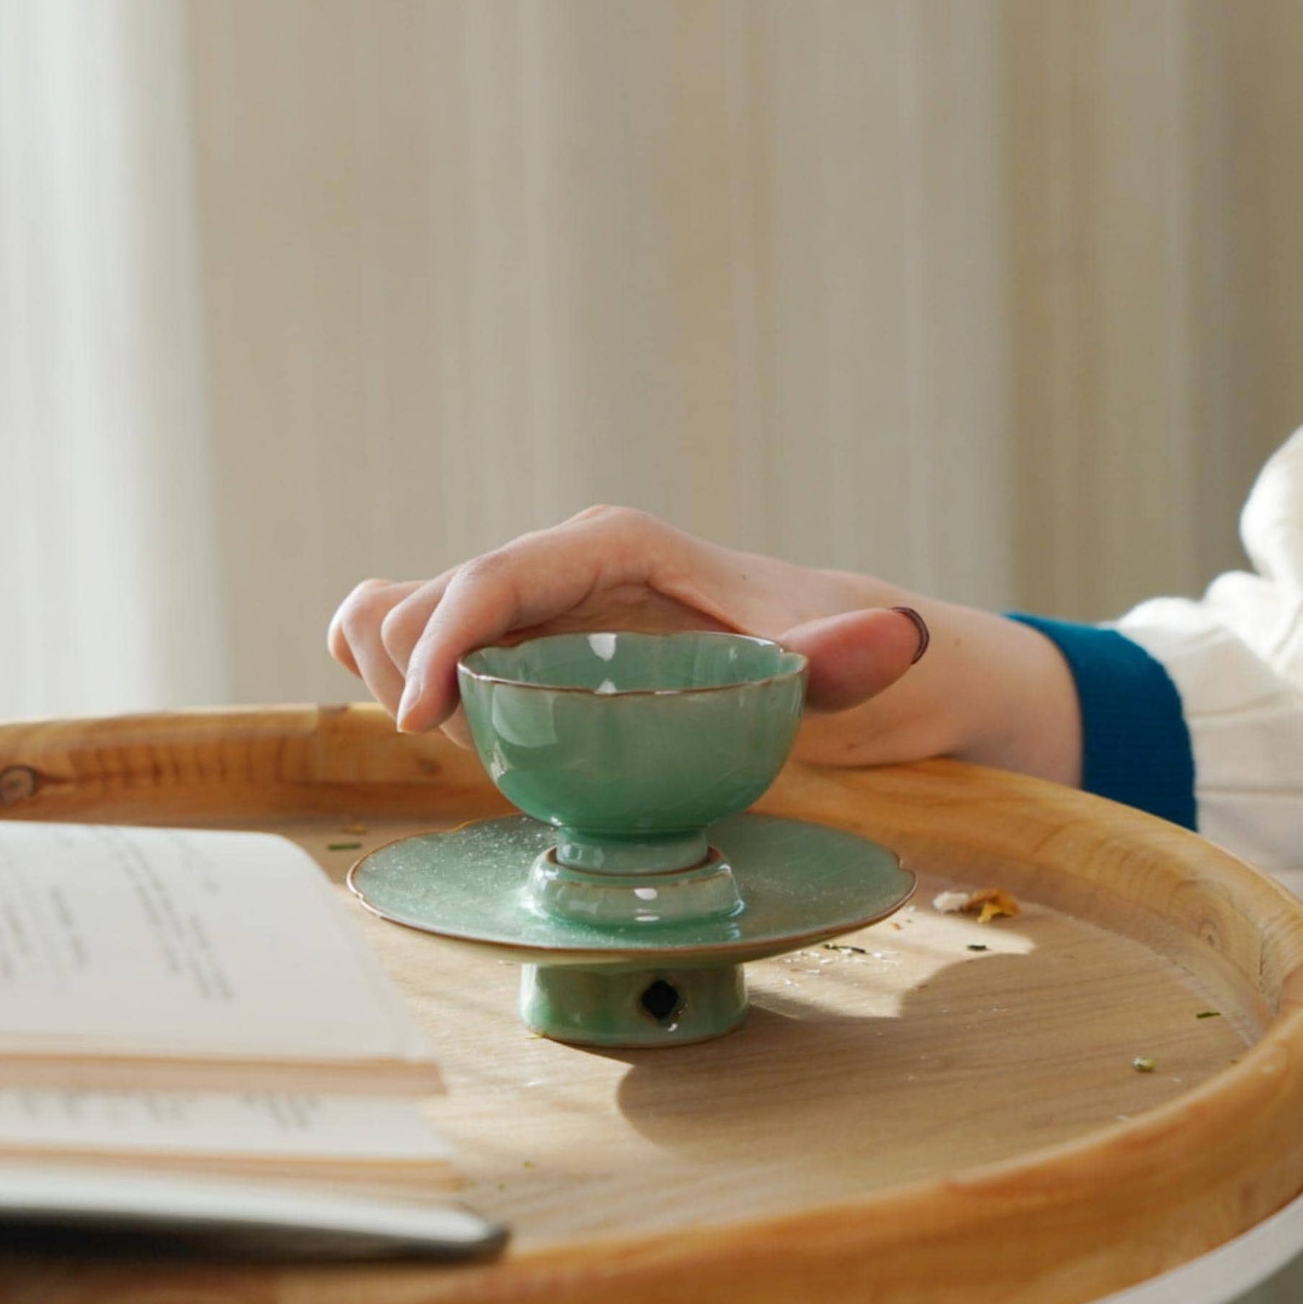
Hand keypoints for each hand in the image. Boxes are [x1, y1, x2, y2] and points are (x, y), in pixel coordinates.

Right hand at [327, 506, 925, 747]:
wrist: (816, 652)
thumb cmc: (815, 652)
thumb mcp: (834, 660)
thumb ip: (848, 654)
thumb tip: (899, 635)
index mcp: (611, 548)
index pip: (494, 579)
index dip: (438, 643)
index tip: (422, 723)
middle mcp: (560, 561)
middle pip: (425, 598)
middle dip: (425, 678)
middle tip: (492, 754)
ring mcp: (534, 596)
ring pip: (402, 610)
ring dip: (410, 679)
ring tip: (481, 743)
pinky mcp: (522, 633)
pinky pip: (421, 631)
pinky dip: (411, 673)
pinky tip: (462, 727)